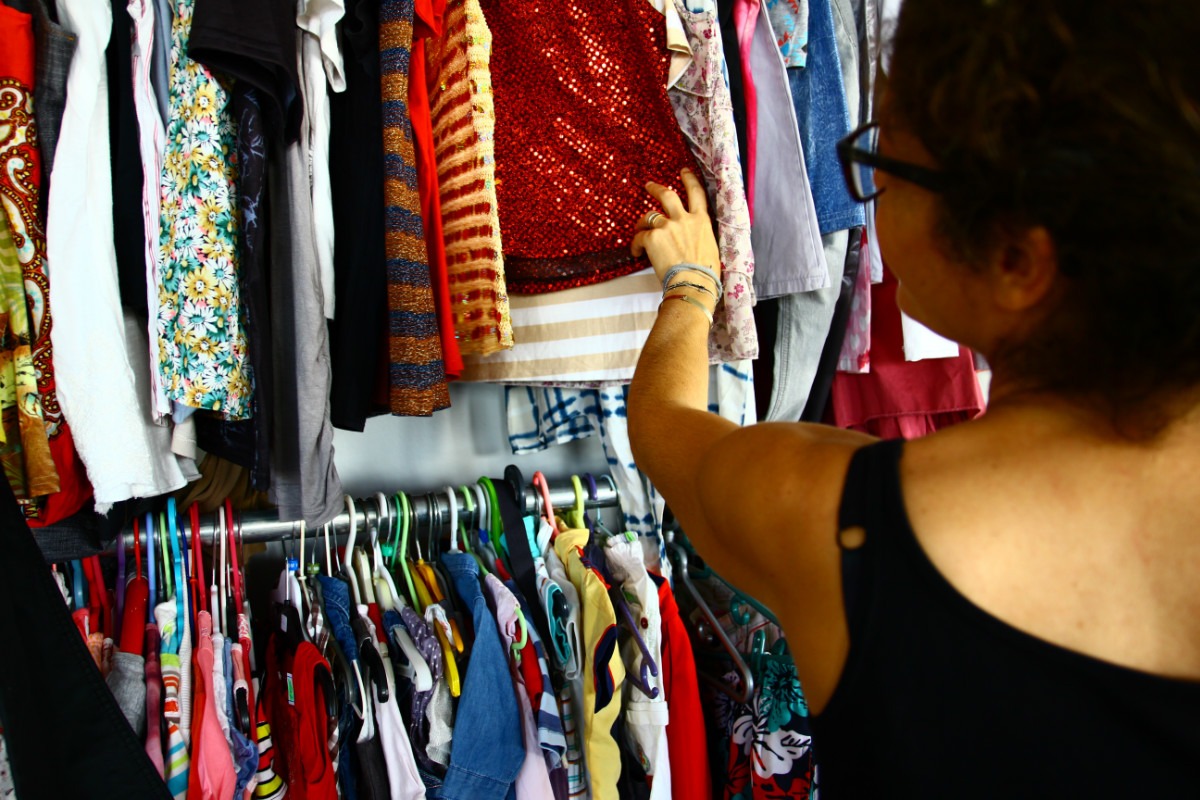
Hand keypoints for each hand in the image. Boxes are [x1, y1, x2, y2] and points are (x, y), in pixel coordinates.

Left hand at [631, 168, 721, 286]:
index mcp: (702, 221)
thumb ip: (701, 238)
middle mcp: (684, 219)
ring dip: (641, 222)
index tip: (684, 172)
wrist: (694, 282)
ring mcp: (667, 226)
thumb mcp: (712, 248)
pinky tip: (636, 253)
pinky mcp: (653, 237)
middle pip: (667, 195)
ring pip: (649, 216)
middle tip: (648, 185)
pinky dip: (636, 244)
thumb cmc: (706, 273)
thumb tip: (696, 242)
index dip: (689, 180)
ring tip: (638, 229)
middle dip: (656, 188)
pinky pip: (639, 236)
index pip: (697, 193)